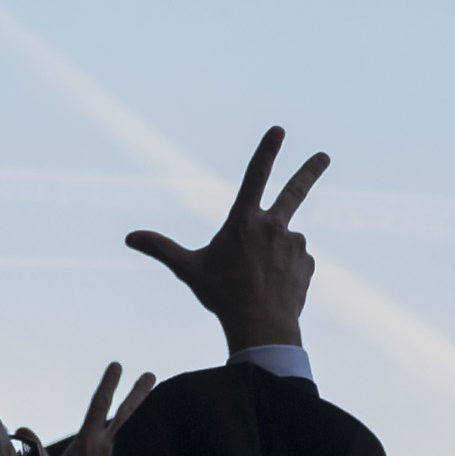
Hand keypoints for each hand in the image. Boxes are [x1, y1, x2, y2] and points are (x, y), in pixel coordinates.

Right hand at [22, 361, 156, 455]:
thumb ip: (31, 450)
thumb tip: (19, 428)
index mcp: (90, 441)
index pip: (99, 405)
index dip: (108, 383)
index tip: (117, 365)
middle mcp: (104, 444)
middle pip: (124, 411)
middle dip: (137, 392)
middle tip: (151, 374)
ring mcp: (107, 453)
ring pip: (118, 422)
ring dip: (129, 405)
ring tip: (141, 388)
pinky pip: (107, 438)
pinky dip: (109, 427)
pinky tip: (103, 431)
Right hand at [125, 127, 327, 350]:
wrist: (261, 326)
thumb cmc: (222, 295)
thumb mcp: (188, 269)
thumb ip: (161, 248)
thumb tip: (129, 237)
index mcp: (244, 221)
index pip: (255, 176)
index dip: (266, 151)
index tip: (279, 129)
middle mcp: (273, 226)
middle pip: (295, 191)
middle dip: (310, 170)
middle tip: (325, 156)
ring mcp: (294, 243)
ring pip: (281, 242)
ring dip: (271, 256)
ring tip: (257, 281)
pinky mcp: (307, 262)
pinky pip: (293, 262)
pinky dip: (283, 270)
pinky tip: (273, 287)